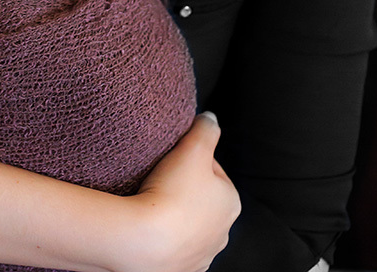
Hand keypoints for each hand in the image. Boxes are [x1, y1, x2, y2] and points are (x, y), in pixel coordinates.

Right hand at [123, 113, 240, 271]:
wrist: (145, 242)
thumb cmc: (172, 193)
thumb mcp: (193, 148)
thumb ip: (206, 128)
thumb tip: (211, 119)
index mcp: (231, 201)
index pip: (212, 170)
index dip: (190, 158)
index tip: (172, 157)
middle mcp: (223, 231)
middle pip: (201, 198)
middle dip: (183, 187)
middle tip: (160, 178)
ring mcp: (202, 253)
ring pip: (188, 223)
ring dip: (174, 213)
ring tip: (152, 201)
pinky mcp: (181, 268)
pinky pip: (174, 245)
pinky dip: (164, 236)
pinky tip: (151, 226)